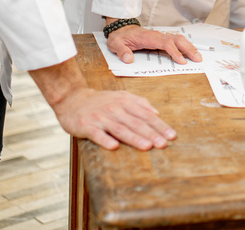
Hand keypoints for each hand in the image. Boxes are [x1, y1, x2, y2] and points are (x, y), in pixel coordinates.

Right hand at [53, 87, 176, 150]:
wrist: (72, 98)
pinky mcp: (86, 125)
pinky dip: (105, 140)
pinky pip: (97, 134)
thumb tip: (156, 113)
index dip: (159, 125)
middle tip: (164, 144)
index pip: (146, 115)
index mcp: (125, 102)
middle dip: (151, 134)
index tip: (172, 135)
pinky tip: (114, 147)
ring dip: (134, 138)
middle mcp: (114, 109)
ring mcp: (100, 117)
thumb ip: (139, 103)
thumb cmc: (101, 101)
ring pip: (120, 129)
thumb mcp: (121, 97)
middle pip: (136, 123)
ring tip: (147, 146)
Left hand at [107, 23, 200, 64]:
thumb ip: (122, 51)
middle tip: (198, 59)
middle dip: (188, 49)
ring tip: (198, 57)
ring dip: (189, 47)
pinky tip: (190, 52)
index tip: (181, 61)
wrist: (121, 28)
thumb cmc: (120, 37)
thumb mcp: (115, 44)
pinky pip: (176, 41)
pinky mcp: (161, 39)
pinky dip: (185, 46)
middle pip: (177, 39)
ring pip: (179, 39)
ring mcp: (160, 37)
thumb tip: (128, 59)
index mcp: (148, 37)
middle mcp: (157, 35)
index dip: (174, 52)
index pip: (165, 43)